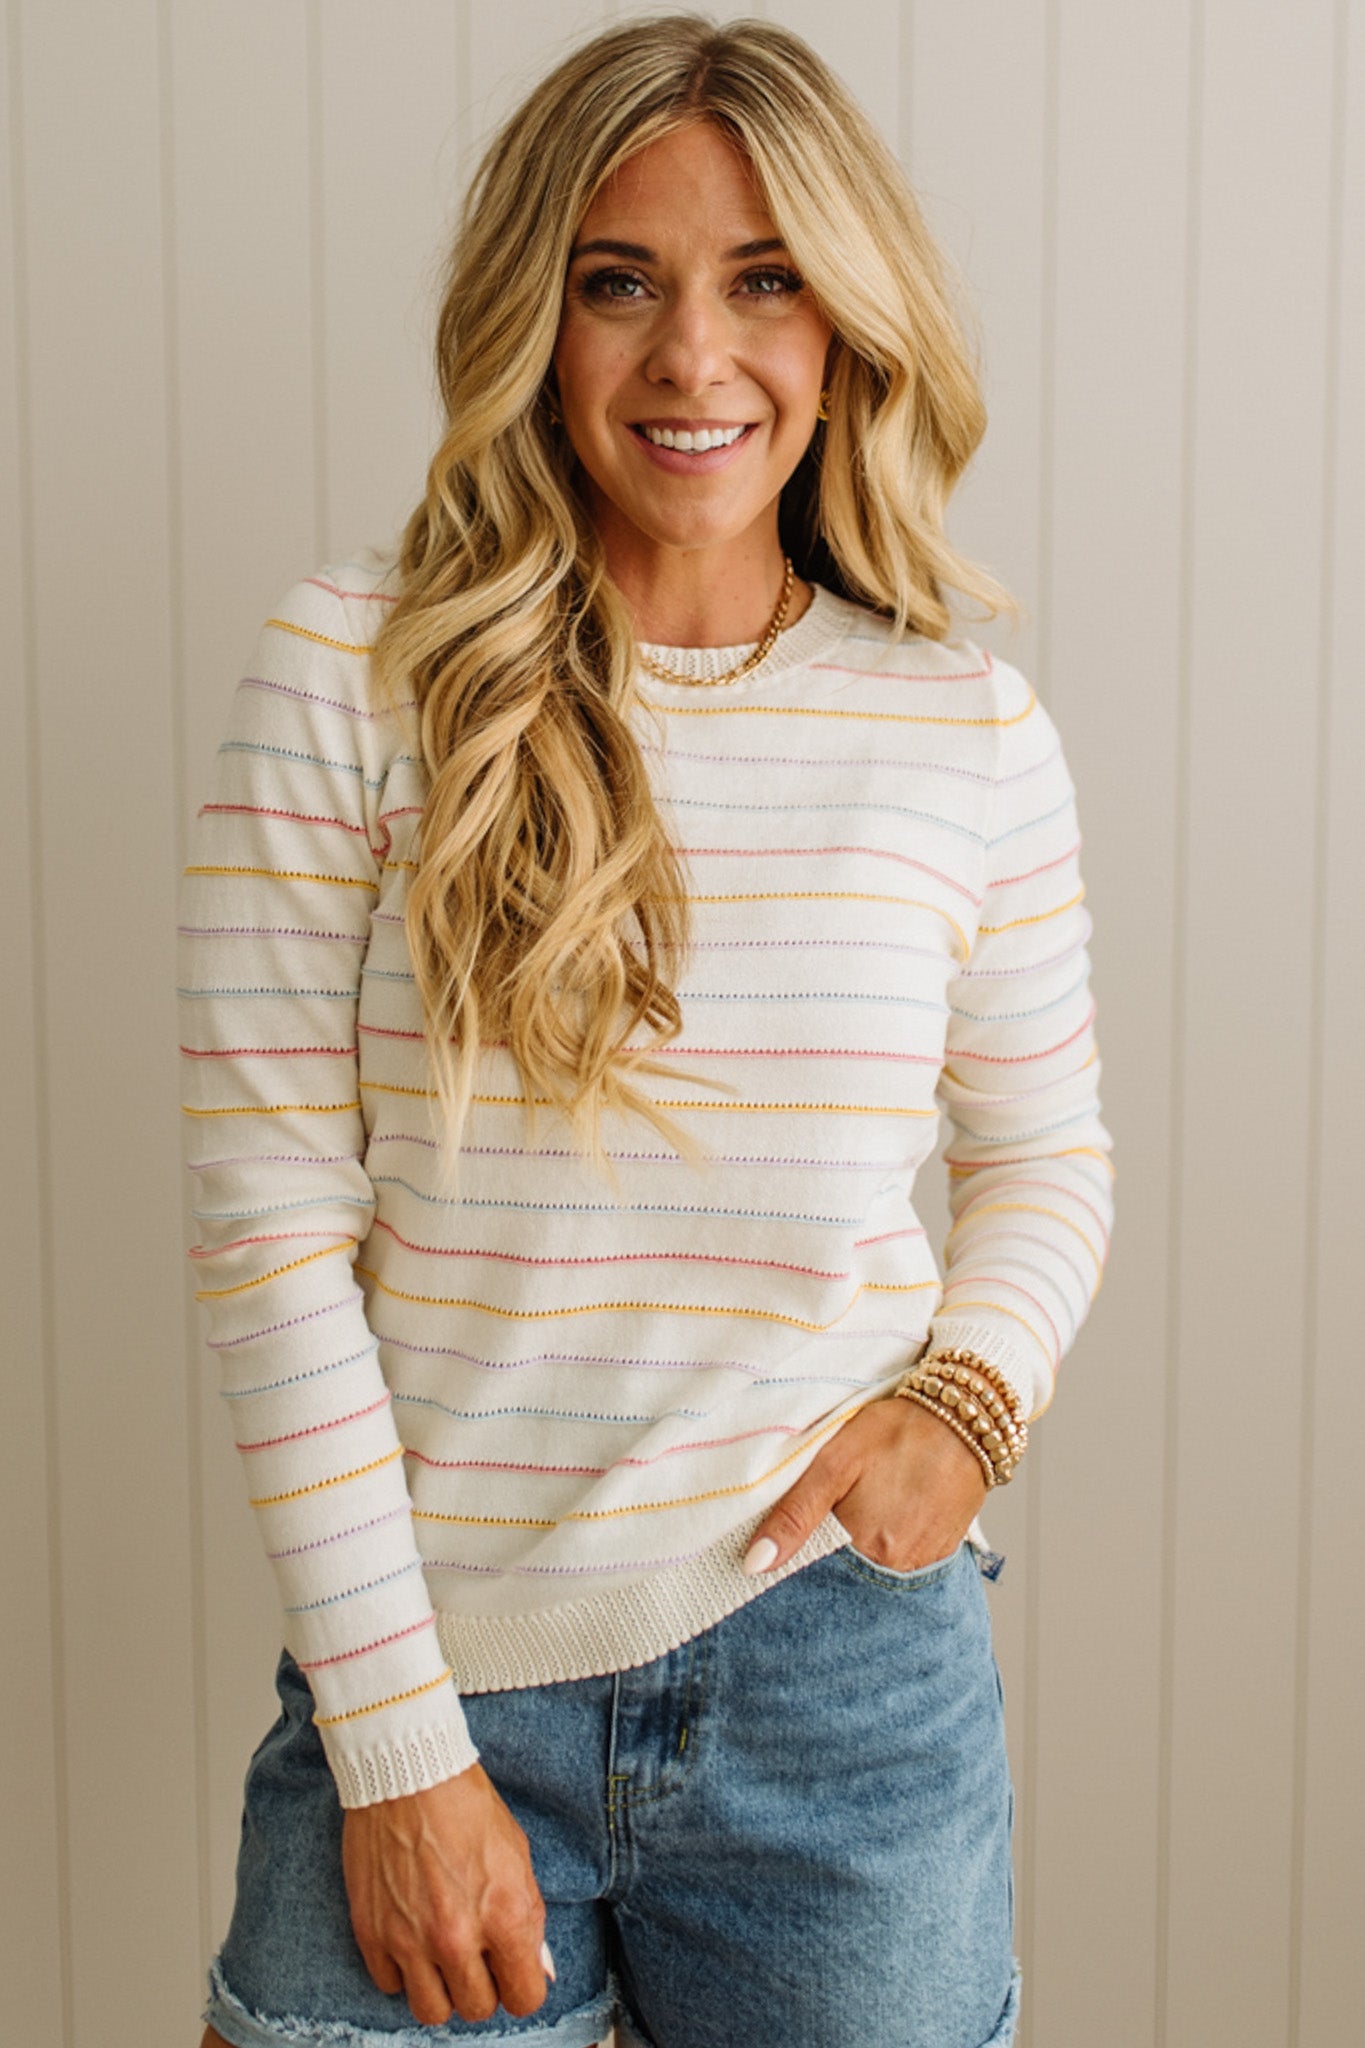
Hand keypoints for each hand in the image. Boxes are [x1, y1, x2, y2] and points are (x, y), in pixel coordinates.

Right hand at [342, 1762, 553, 2025]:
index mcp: (504, 1916)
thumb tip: (539, 1969)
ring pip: (431, 2011)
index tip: (512, 1972)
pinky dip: (401, 1971)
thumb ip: (530, 1917)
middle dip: (482, 1986)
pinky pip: (390, 1985)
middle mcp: (457, 1937)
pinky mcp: (372, 1932)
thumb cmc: (468, 1807)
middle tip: (477, 1957)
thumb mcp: (518, 1855)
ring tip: (443, 1957)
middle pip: (477, 2008)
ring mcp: (410, 1939)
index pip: (524, 1997)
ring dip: (441, 1989)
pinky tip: (411, 1938)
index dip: (522, 1987)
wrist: (409, 1773)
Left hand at [743, 1393, 987, 1574]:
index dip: (798, 1553)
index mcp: (863, 1545)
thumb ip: (795, 1513)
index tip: (792, 1534)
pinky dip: (889, 1546)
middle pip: (845, 1574)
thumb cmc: (896, 1431)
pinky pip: (904, 1564)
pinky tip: (887, 1515)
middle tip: (837, 1509)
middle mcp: (895, 1566)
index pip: (813, 1570)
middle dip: (830, 1552)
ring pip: (874, 1570)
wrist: (963, 1418)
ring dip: (860, 1550)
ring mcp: (922, 1564)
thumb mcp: (835, 1461)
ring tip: (864, 1508)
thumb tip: (755, 1563)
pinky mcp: (942, 1554)